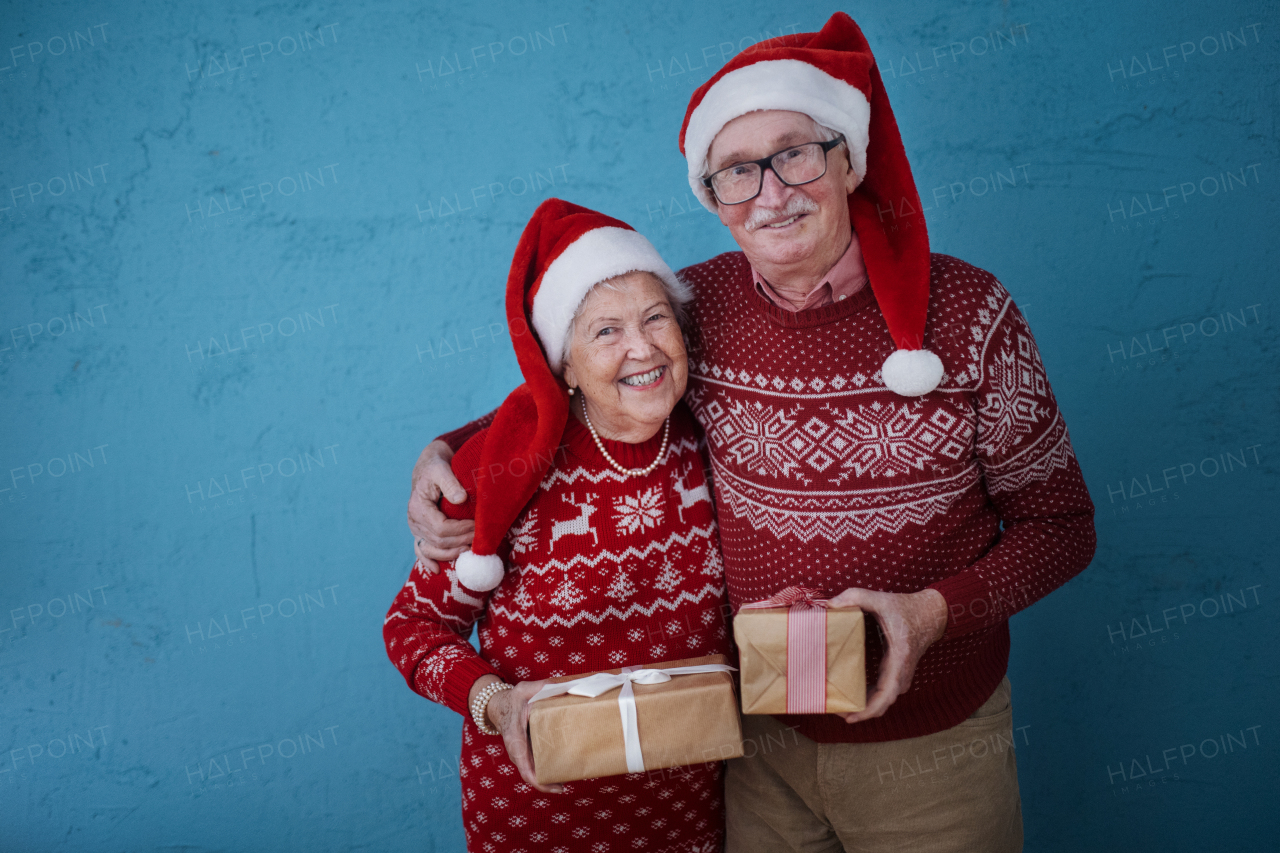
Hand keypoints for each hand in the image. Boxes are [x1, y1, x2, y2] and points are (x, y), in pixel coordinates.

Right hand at [408, 440, 474, 570]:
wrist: (429, 468)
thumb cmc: (437, 467)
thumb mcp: (442, 469)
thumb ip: (450, 483)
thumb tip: (461, 499)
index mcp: (418, 507)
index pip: (441, 528)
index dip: (461, 530)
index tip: (477, 526)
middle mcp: (414, 521)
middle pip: (439, 541)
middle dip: (461, 541)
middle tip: (481, 539)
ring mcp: (415, 529)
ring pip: (431, 550)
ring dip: (451, 554)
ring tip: (469, 552)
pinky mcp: (419, 532)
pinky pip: (421, 550)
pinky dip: (428, 561)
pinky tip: (437, 570)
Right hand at [483, 679, 561, 793]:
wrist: (499, 706)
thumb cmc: (513, 699)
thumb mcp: (524, 690)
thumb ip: (541, 687)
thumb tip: (565, 686)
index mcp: (515, 740)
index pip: (526, 769)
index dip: (540, 782)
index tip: (557, 788)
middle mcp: (517, 752)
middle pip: (532, 775)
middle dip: (548, 783)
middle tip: (568, 783)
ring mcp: (520, 754)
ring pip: (533, 772)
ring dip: (548, 778)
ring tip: (568, 778)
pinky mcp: (525, 752)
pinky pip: (535, 765)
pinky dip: (546, 770)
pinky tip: (561, 769)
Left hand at [826, 587, 947, 723]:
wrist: (931, 614)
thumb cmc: (906, 608)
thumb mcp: (880, 599)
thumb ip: (855, 596)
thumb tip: (830, 604)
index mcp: (899, 658)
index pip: (886, 694)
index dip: (868, 710)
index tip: (851, 718)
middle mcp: (902, 673)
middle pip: (883, 704)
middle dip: (861, 712)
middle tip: (836, 712)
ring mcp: (902, 676)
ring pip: (883, 701)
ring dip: (864, 708)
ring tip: (840, 707)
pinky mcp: (898, 675)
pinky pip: (884, 694)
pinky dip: (869, 700)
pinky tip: (852, 698)